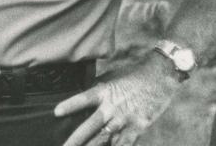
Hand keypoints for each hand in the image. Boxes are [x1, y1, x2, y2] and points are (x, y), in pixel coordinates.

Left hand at [54, 57, 175, 145]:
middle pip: (91, 127)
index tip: (56, 113)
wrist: (159, 78)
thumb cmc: (131, 76)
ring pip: (103, 140)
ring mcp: (124, 121)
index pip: (84, 99)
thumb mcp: (110, 78)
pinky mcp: (136, 130)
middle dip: (76, 140)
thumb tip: (78, 95)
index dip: (70, 105)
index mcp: (104, 91)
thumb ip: (94, 89)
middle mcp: (112, 107)